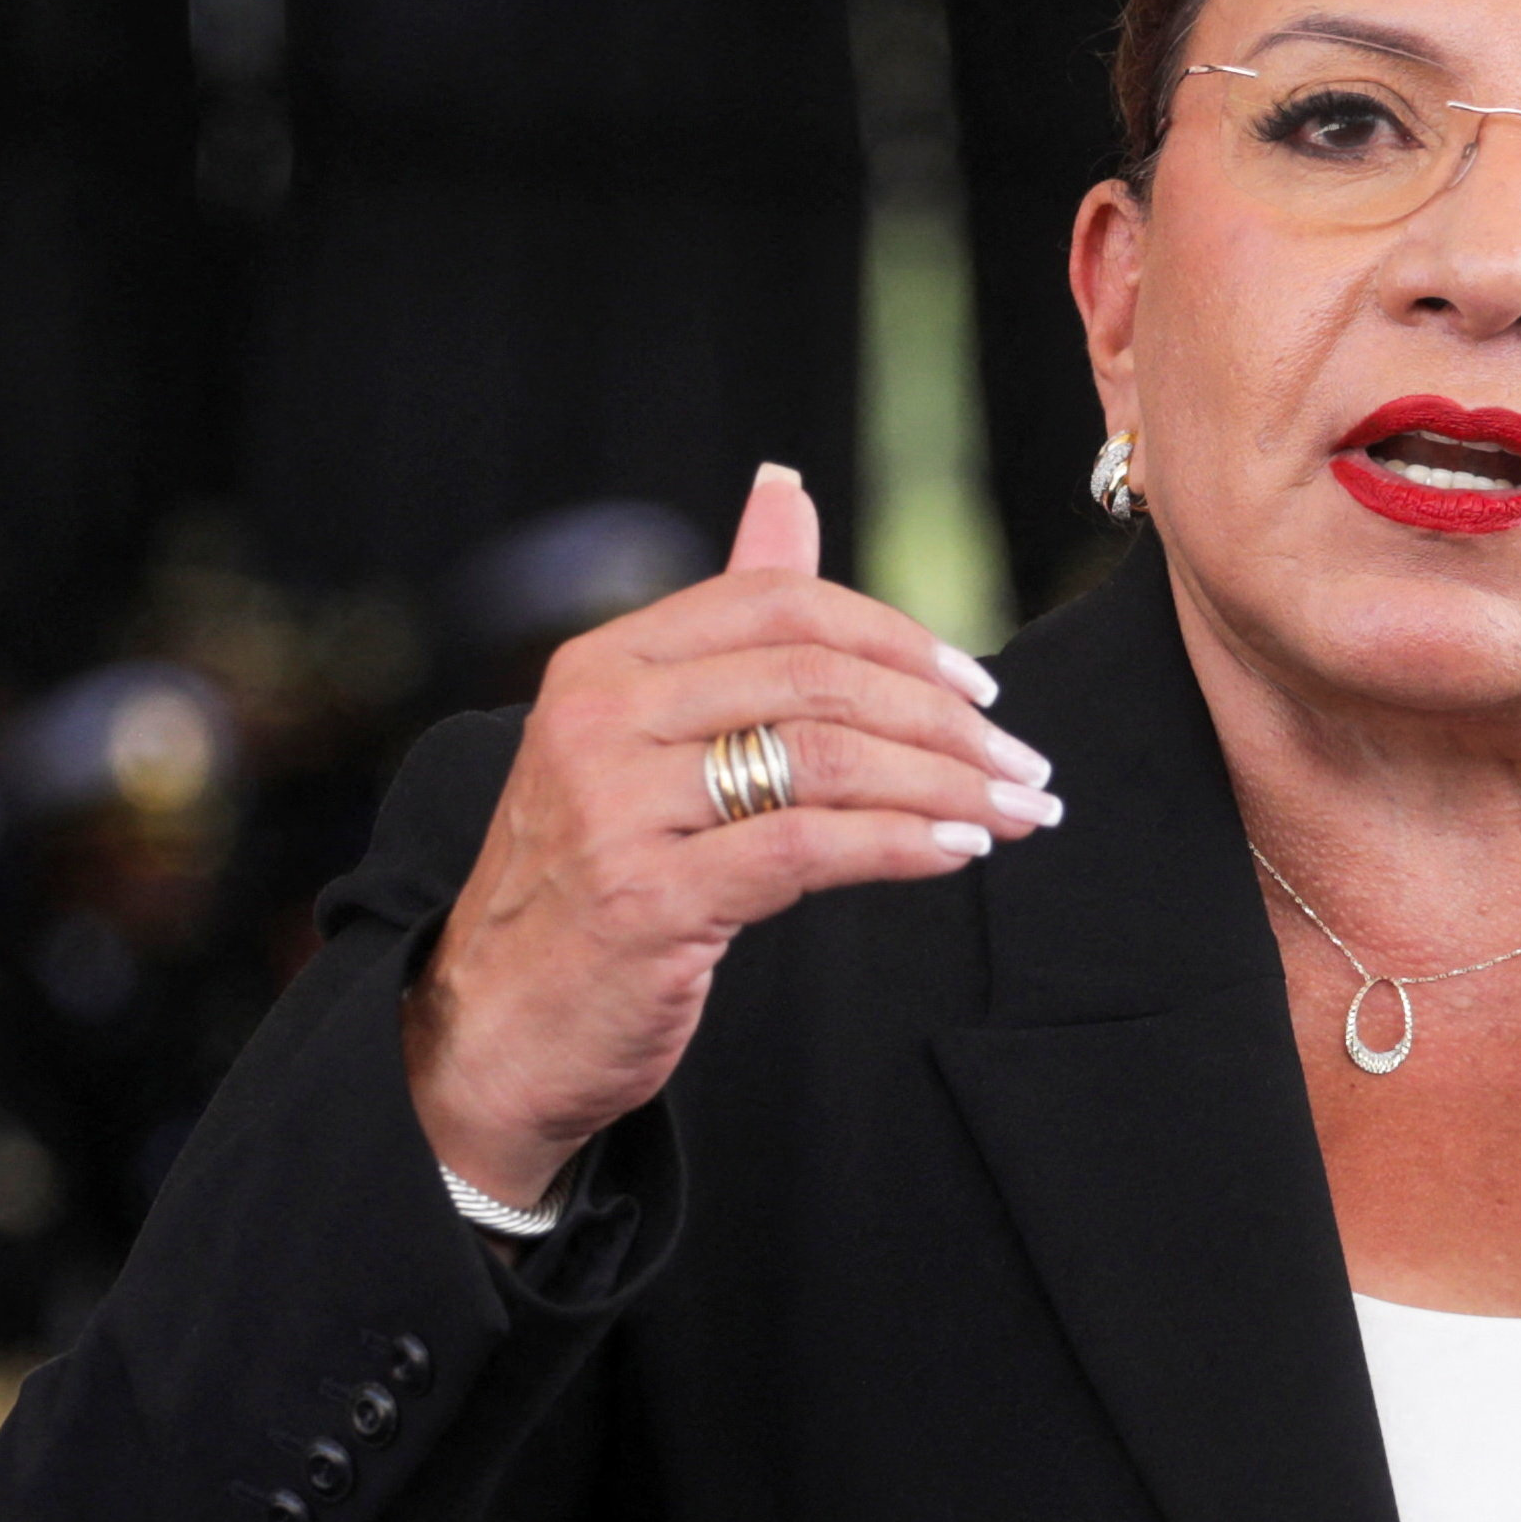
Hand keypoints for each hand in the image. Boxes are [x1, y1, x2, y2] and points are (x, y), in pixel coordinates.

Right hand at [405, 466, 1057, 1203]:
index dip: (896, 636)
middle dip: (944, 719)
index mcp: (603, 664)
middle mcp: (599, 719)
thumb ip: (725, 628)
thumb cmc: (591, 883)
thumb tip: (787, 490)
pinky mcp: (646, 897)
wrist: (496, 1030)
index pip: (776, 602)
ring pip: (823, 757)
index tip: (979, 691)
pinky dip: (900, 842)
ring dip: (945, 785)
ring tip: (1016, 812)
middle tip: (1024, 765)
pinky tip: (958, 851)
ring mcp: (616, 808)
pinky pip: (805, 847)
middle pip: (813, 675)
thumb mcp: (641, 740)